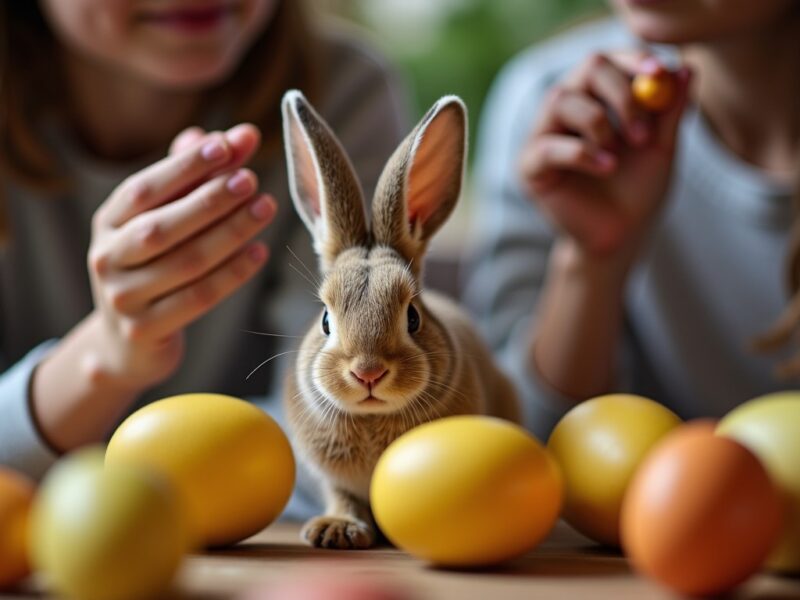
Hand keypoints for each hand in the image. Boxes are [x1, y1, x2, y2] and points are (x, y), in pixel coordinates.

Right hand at [85, 123, 276, 389]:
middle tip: (252, 179)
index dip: (186, 166)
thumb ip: (195, 179)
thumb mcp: (164, 220)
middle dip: (211, 199)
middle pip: (163, 226)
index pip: (144, 188)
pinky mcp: (146, 330)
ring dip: (231, 232)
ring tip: (266, 207)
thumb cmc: (155, 267)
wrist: (127, 343)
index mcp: (109, 222)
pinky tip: (260, 252)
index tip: (227, 144)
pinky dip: (233, 274)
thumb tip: (233, 135)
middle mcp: (107, 257)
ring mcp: (124, 297)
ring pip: (186, 262)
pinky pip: (198, 298)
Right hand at [519, 53, 691, 261]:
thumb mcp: (662, 148)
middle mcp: (568, 108)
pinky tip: (606, 169)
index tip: (658, 72)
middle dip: (620, 94)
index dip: (632, 61)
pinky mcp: (529, 166)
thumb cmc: (638, 190)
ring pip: (562, 100)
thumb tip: (686, 67)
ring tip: (619, 155)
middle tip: (643, 131)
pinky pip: (549, 146)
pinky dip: (582, 154)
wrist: (620, 236)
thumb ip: (671, 111)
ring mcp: (544, 134)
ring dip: (599, 124)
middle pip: (586, 69)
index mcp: (597, 96)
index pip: (610, 61)